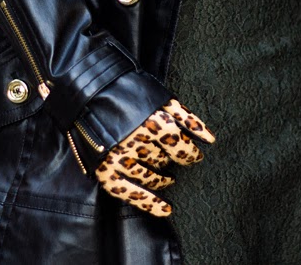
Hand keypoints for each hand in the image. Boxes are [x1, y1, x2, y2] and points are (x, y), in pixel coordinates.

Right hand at [94, 98, 214, 215]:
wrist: (89, 92)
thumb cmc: (130, 93)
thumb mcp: (162, 99)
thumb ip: (187, 119)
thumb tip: (211, 140)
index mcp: (153, 122)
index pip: (181, 147)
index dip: (190, 154)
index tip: (194, 157)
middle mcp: (137, 142)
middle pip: (164, 161)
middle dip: (172, 162)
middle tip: (174, 161)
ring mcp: (119, 158)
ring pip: (150, 177)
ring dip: (163, 180)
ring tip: (169, 178)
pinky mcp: (105, 170)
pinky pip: (129, 192)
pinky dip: (149, 203)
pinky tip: (165, 209)